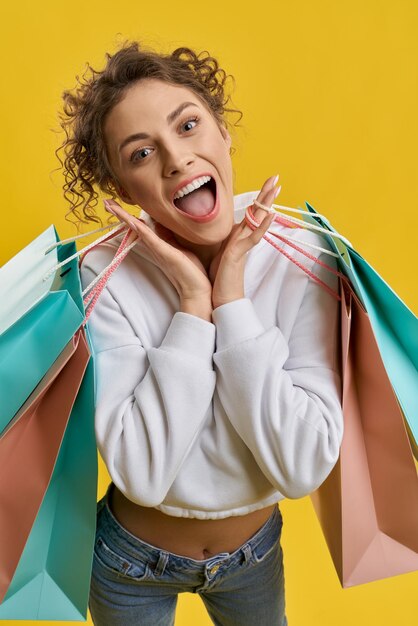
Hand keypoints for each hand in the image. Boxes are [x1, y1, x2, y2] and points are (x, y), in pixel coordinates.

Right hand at [103, 199, 212, 302]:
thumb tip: (161, 223)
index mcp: (157, 244)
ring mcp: (158, 250)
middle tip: (106, 202)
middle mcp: (154, 246)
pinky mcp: (165, 253)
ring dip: (124, 217)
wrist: (196, 291)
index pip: (140, 226)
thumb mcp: (179, 248)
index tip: (115, 204)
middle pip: (133, 226)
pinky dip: (141, 230)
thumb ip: (169, 237)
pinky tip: (133, 221)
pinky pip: (151, 239)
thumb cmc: (190, 271)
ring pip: (138, 229)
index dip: (128, 215)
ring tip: (111, 206)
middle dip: (120, 214)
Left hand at [209, 174, 280, 308]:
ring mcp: (243, 245)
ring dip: (267, 203)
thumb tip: (203, 221)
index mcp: (236, 236)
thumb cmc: (215, 276)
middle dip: (266, 193)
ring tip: (277, 188)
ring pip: (258, 220)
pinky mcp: (240, 254)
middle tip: (277, 176)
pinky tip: (270, 214)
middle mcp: (243, 238)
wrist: (219, 298)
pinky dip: (262, 226)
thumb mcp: (212, 248)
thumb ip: (213, 234)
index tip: (266, 181)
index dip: (258, 197)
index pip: (250, 212)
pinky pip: (253, 237)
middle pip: (258, 211)